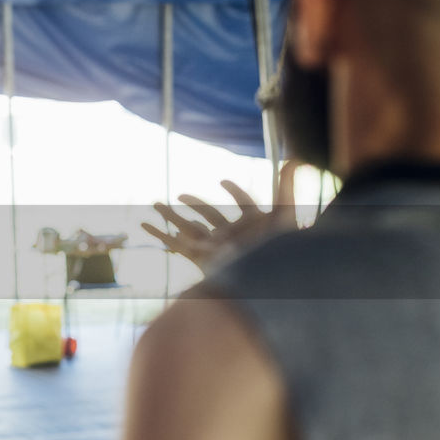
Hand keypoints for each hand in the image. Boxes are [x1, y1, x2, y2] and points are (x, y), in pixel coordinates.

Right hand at [142, 162, 298, 272]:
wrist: (265, 279)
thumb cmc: (279, 250)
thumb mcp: (285, 214)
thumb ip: (287, 188)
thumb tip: (295, 160)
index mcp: (252, 225)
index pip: (243, 204)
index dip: (234, 192)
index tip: (222, 181)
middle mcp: (231, 235)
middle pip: (210, 215)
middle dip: (194, 203)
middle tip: (180, 194)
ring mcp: (213, 246)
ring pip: (188, 226)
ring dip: (171, 215)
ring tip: (155, 203)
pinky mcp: (200, 256)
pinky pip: (176, 243)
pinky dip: (159, 234)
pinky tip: (145, 225)